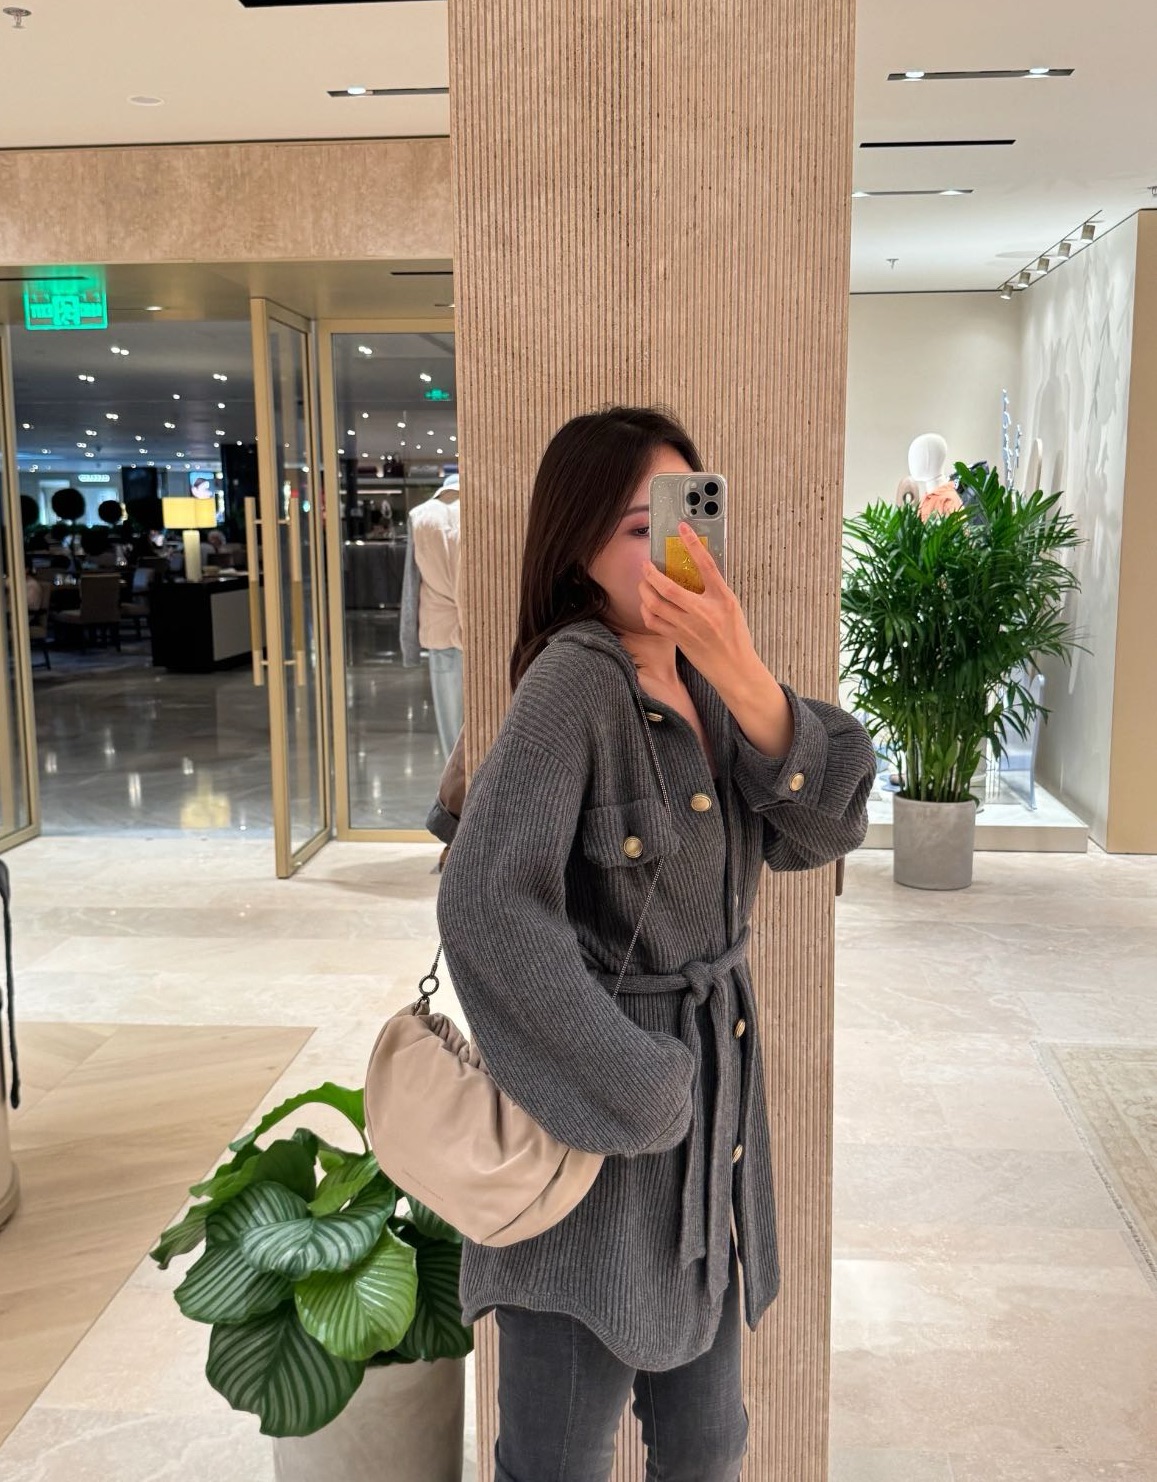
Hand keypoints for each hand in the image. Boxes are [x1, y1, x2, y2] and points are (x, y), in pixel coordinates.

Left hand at [639, 524, 796, 755]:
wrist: (735, 669)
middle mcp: (704, 612)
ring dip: (645, 591)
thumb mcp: (732, 607)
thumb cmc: (735, 638)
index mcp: (722, 599)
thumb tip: (697, 572)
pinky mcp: (678, 639)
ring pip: (656, 605)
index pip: (707, 565)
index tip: (682, 528)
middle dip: (652, 574)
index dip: (693, 544)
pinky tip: (648, 604)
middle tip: (646, 565)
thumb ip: (715, 590)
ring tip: (644, 583)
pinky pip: (654, 622)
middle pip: (670, 588)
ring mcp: (688, 627)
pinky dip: (647, 610)